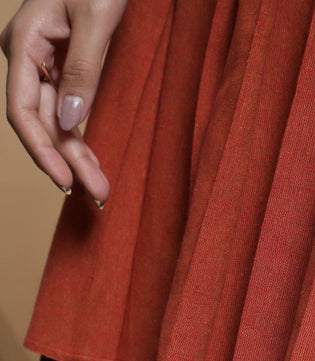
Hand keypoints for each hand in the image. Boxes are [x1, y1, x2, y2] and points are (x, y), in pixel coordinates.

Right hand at [1, 0, 127, 204]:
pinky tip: (92, 163)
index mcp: (23, 43)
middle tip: (99, 196)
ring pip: (58, 121)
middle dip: (70, 163)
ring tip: (101, 190)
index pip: (23, 110)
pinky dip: (82, 137)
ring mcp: (44, 63)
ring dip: (79, 157)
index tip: (66, 181)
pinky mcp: (66, 67)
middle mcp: (28, 57)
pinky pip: (70, 109)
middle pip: (44, 123)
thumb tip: (70, 121)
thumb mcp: (95, 20)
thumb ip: (83, 70)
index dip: (42, 150)